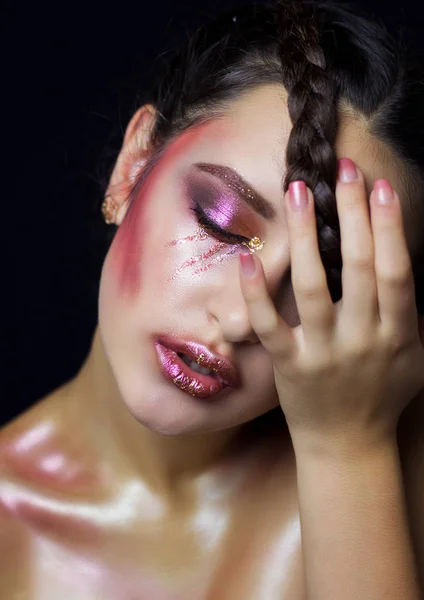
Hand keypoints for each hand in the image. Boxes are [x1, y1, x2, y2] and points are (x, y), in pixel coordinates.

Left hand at [239, 159, 423, 449]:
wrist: (347, 446)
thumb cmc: (382, 396)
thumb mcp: (413, 358)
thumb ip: (412, 315)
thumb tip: (405, 265)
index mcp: (396, 334)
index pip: (396, 273)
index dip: (390, 228)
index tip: (381, 187)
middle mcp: (361, 339)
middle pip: (359, 268)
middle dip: (352, 214)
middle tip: (342, 169)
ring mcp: (322, 352)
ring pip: (312, 287)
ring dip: (305, 237)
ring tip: (297, 192)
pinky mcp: (288, 365)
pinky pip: (269, 325)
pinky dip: (256, 292)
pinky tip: (249, 257)